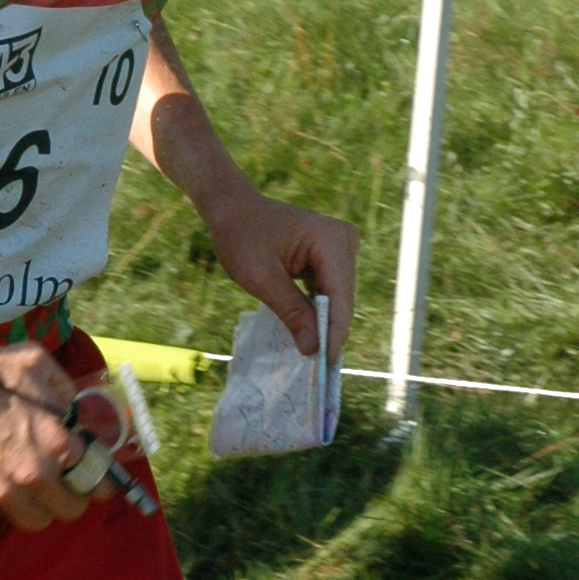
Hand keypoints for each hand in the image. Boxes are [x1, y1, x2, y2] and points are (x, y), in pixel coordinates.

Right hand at [0, 344, 94, 530]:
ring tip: (24, 489)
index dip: (99, 484)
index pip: (97, 480)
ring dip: (35, 508)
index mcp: (57, 442)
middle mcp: (35, 474)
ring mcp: (3, 494)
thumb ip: (62, 387)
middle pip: (70, 510)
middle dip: (68, 498)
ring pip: (35, 521)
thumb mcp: (34, 362)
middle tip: (58, 487)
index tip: (96, 484)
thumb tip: (73, 410)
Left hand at [205, 187, 360, 355]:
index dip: (334, 332)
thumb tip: (313, 348)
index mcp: (330, 239)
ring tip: (314, 357)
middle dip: (330, 331)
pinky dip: (318, 312)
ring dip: (324, 324)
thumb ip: (290, 311)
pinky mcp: (332, 256)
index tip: (325, 364)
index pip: (339, 294)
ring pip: (337, 298)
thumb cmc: (241, 236)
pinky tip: (309, 334)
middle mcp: (345, 240)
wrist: (233, 209)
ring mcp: (341, 247)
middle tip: (320, 370)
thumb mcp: (260, 277)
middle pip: (342, 298)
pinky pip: (329, 291)